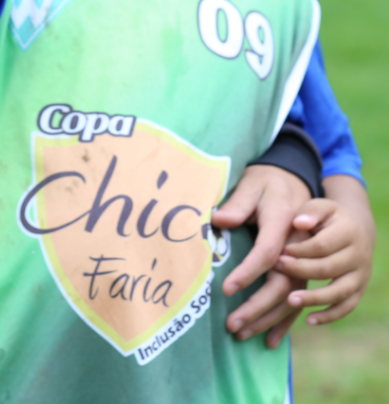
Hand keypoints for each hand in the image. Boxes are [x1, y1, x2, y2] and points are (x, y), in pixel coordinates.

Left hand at [211, 164, 311, 347]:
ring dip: (267, 319)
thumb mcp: (251, 184)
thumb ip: (237, 203)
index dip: (247, 273)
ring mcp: (301, 262)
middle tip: (231, 324)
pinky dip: (284, 321)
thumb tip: (218, 219)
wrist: (290, 179)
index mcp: (284, 225)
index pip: (266, 254)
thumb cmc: (265, 182)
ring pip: (290, 299)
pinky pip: (295, 300)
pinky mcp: (300, 270)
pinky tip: (271, 341)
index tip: (227, 289)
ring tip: (242, 334)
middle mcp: (296, 249)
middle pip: (281, 285)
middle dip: (257, 307)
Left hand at [274, 176, 374, 326]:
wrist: (356, 230)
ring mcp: (360, 276)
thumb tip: (298, 223)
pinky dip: (329, 315)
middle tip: (277, 268)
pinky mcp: (358, 290)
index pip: (322, 246)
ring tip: (290, 300)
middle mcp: (358, 256)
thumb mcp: (321, 206)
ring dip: (314, 298)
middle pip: (328, 269)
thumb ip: (310, 211)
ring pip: (339, 292)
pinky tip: (309, 320)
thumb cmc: (328, 217)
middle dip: (300, 270)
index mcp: (349, 232)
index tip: (279, 252)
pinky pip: (346, 307)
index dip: (300, 250)